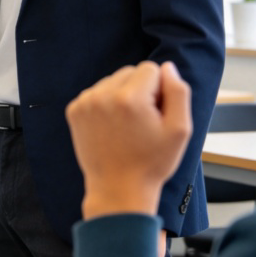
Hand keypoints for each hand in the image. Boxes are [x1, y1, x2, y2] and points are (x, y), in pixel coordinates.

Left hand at [65, 62, 191, 219]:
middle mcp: (103, 95)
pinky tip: (112, 127)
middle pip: (130, 71)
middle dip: (140, 90)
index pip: (151, 68)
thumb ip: (178, 92)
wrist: (117, 189)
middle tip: (142, 122)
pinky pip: (97, 92)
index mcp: (130, 98)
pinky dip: (106, 103)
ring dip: (122, 95)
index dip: (160, 90)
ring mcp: (85, 102)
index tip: (156, 115)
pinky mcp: (75, 110)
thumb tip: (167, 67)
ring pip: (113, 81)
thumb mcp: (180, 130)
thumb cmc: (152, 163)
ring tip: (126, 126)